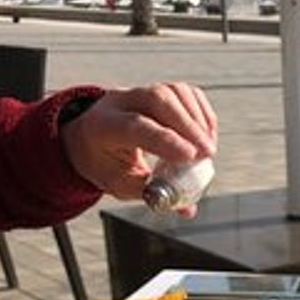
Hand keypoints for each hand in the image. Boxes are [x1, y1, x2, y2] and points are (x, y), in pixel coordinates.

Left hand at [61, 83, 217, 214]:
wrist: (91, 140)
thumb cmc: (106, 164)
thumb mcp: (121, 184)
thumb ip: (154, 194)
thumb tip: (188, 209)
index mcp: (104, 126)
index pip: (136, 126)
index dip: (166, 140)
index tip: (191, 157)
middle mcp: (120, 102)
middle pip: (158, 99)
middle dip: (188, 126)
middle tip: (207, 154)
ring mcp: (140, 91)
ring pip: (174, 92)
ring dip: (198, 119)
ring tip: (208, 148)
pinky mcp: (159, 90)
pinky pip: (186, 92)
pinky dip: (202, 112)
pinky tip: (208, 135)